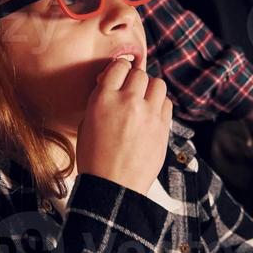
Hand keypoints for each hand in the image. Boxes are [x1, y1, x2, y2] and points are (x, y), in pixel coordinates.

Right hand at [77, 57, 173, 191]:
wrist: (112, 186)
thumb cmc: (95, 159)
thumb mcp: (86, 124)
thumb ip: (100, 101)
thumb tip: (112, 87)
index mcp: (103, 99)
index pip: (119, 66)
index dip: (119, 70)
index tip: (119, 77)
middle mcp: (128, 102)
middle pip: (140, 73)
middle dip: (134, 80)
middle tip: (130, 92)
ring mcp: (148, 114)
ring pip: (157, 84)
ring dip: (150, 89)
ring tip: (143, 101)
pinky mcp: (163, 127)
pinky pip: (167, 103)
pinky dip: (160, 104)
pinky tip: (151, 114)